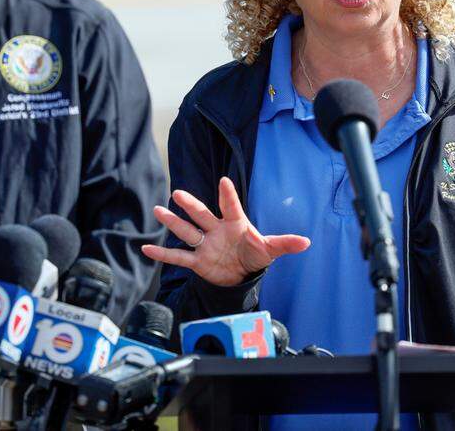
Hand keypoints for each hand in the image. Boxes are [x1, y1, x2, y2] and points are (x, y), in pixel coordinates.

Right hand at [141, 177, 310, 286]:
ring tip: (158, 210)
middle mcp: (217, 230)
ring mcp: (205, 244)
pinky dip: (163, 255)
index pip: (231, 207)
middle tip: (178, 193)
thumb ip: (285, 244)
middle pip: (202, 215)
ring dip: (173, 223)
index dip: (229, 196)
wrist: (241, 273)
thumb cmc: (255, 255)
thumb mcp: (270, 250)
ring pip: (187, 232)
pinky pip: (178, 258)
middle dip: (191, 205)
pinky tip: (147, 249)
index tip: (224, 181)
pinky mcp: (197, 261)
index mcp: (235, 223)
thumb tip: (307, 242)